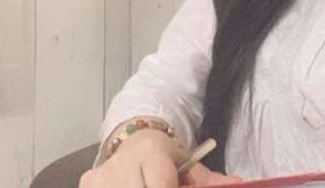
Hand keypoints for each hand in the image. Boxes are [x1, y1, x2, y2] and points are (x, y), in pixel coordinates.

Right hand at [79, 131, 240, 187]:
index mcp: (151, 152)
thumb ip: (210, 180)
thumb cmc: (164, 157)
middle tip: (168, 186)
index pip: (163, 186)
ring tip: (148, 184)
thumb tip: (237, 184)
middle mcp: (123, 161)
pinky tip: (134, 186)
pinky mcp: (88, 184)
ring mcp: (101, 176)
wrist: (133, 140)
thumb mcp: (188, 165)